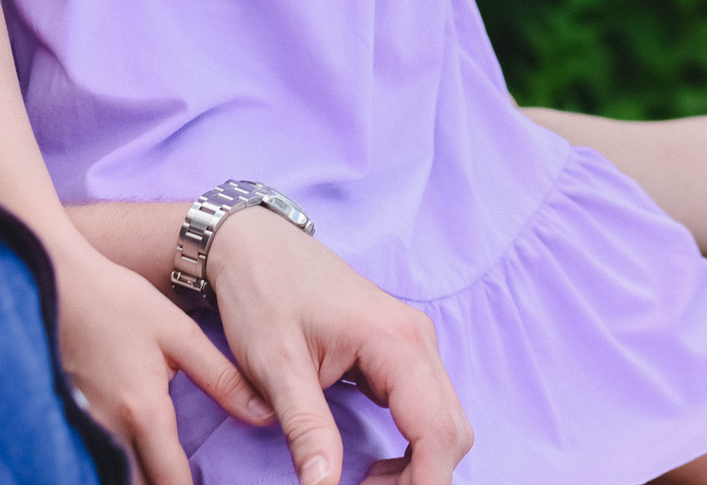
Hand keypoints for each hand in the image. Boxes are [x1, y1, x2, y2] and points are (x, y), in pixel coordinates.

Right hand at [52, 246, 276, 484]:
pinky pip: (94, 463)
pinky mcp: (67, 423)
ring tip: (168, 473)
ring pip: (116, 478)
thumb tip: (263, 413)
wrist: (57, 283)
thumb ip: (222, 378)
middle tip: (191, 480)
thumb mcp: (178, 333)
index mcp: (143, 411)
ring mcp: (82, 431)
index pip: (172, 481)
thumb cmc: (120, 303)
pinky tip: (136, 463)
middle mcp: (109, 432)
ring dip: (142, 480)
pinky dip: (117, 468)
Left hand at [206, 207, 472, 484]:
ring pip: (445, 422)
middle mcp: (419, 340)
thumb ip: (307, 429)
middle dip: (420, 479)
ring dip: (418, 465)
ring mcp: (415, 343)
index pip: (438, 432)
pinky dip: (412, 446)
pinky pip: (428, 409)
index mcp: (397, 341)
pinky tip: (376, 464)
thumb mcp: (276, 366)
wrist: (254, 245)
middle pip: (452, 432)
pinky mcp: (402, 351)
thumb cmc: (263, 295)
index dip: (421, 484)